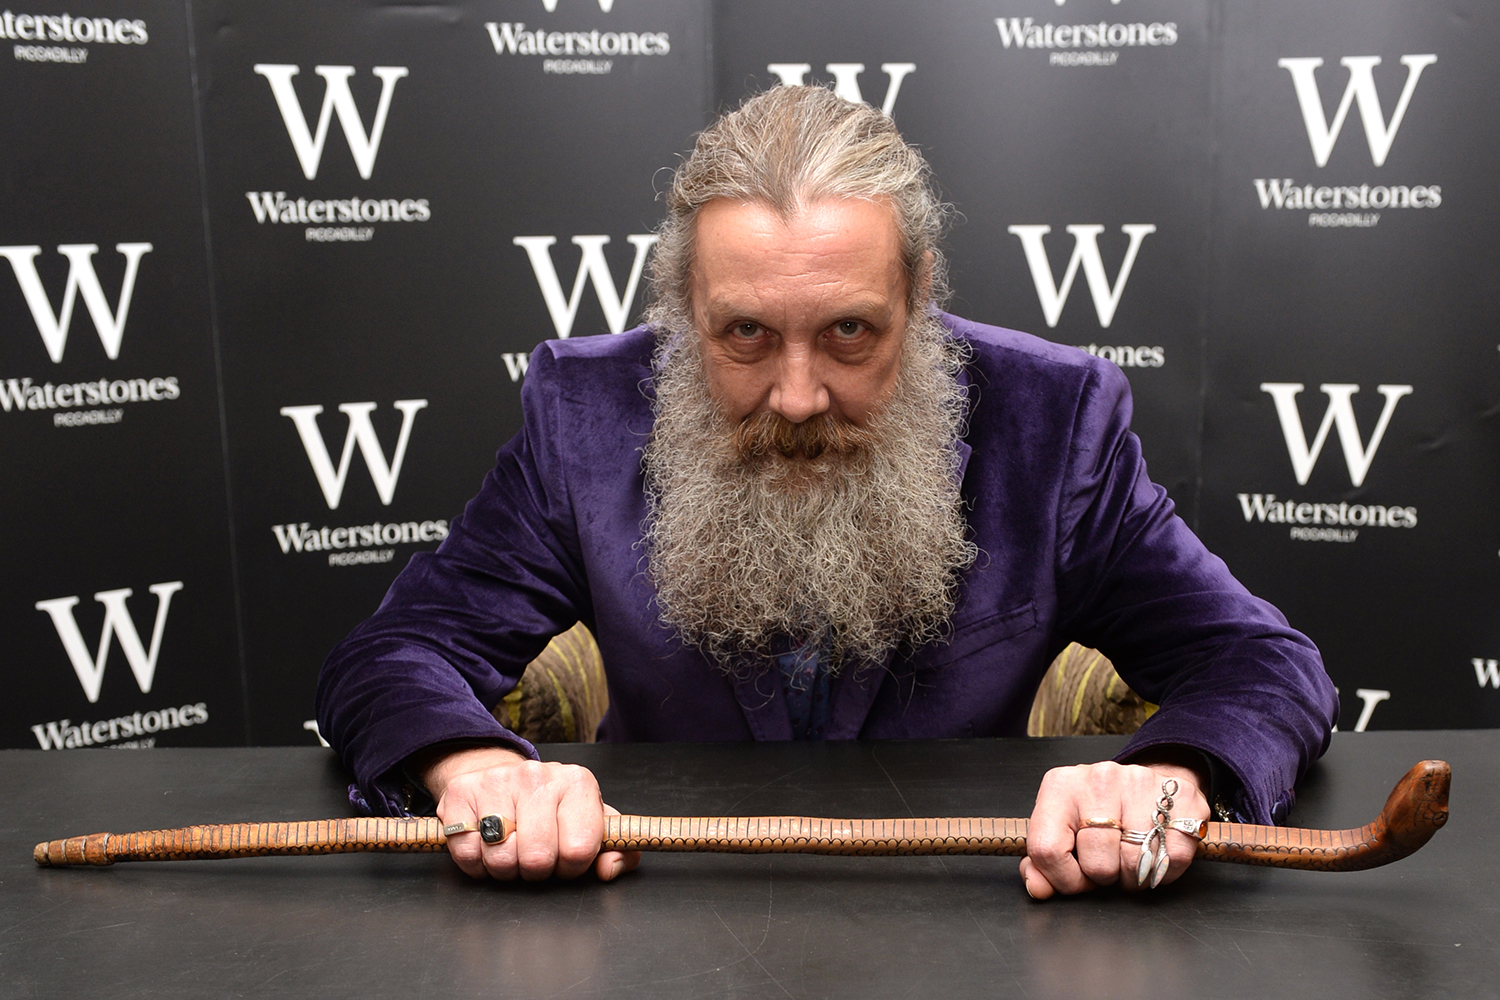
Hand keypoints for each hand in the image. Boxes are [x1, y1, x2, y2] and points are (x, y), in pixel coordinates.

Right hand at [417, 746, 641, 881]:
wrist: (503, 777)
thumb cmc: (551, 808)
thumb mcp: (591, 822)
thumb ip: (615, 849)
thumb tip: (609, 870)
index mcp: (577, 782)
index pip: (578, 849)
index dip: (570, 868)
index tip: (565, 859)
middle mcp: (537, 776)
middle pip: (537, 858)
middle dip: (536, 871)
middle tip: (534, 857)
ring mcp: (497, 780)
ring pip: (500, 858)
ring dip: (505, 869)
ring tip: (512, 850)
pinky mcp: (460, 792)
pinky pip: (467, 853)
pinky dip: (475, 863)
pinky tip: (486, 846)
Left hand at [1019, 759, 1207, 899]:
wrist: (1146, 783)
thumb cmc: (1099, 812)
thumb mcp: (1062, 828)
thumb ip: (1042, 862)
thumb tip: (1038, 887)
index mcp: (1060, 786)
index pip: (1048, 850)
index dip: (1064, 880)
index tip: (1077, 878)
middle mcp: (1099, 779)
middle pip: (1098, 864)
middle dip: (1104, 878)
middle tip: (1109, 864)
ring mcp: (1141, 785)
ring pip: (1135, 865)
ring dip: (1134, 877)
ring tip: (1130, 859)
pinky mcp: (1181, 798)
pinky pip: (1173, 860)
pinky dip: (1164, 871)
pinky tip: (1155, 852)